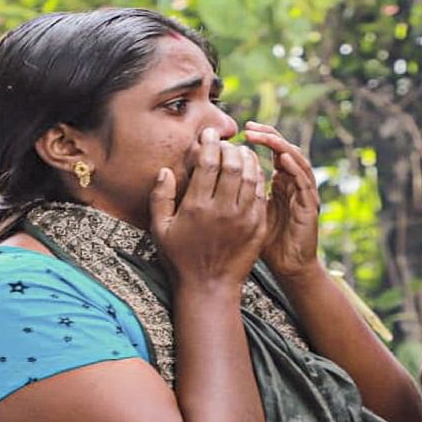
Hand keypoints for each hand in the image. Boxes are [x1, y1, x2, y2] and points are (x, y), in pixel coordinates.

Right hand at [150, 128, 266, 285]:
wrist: (210, 288)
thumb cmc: (180, 258)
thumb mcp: (161, 229)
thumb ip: (160, 198)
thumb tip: (165, 170)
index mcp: (197, 206)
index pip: (208, 163)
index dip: (209, 143)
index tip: (209, 134)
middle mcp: (223, 209)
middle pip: (233, 164)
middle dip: (230, 148)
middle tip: (225, 144)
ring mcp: (244, 218)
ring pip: (251, 176)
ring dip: (247, 159)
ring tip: (240, 153)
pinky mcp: (257, 226)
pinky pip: (261, 194)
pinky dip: (258, 178)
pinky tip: (252, 172)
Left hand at [242, 121, 320, 279]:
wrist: (288, 266)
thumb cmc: (265, 241)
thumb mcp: (247, 212)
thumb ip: (238, 192)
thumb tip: (211, 175)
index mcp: (281, 182)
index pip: (274, 151)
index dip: (260, 138)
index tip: (241, 130)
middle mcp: (294, 183)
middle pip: (285, 149)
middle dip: (269, 135)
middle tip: (250, 127)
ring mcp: (304, 193)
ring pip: (297, 160)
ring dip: (281, 146)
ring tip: (264, 136)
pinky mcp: (310, 206)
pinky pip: (305, 182)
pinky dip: (296, 168)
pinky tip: (283, 158)